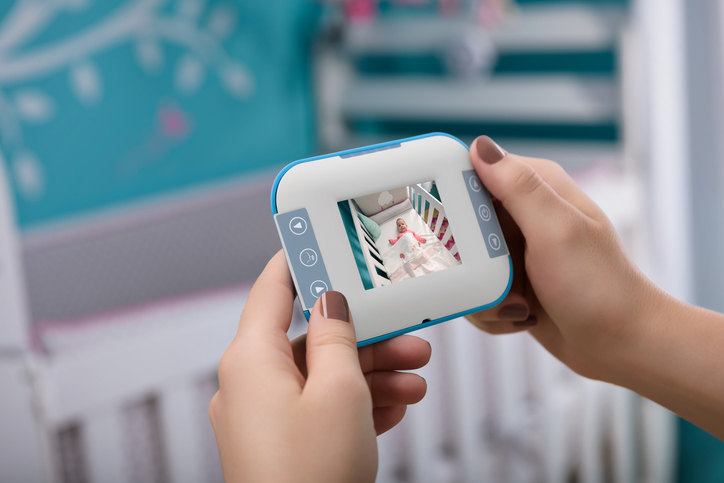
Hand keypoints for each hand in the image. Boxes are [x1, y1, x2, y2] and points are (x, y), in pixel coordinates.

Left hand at [209, 251, 430, 481]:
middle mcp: (250, 384)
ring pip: (322, 377)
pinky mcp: (281, 444)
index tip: (322, 239)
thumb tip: (330, 303)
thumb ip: (336, 338)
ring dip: (371, 374)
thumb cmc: (310, 476)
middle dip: (364, 336)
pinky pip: (320, 409)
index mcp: (250, 359)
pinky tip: (395, 406)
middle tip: (405, 333)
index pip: (272, 289)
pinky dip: (356, 404)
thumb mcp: (338, 392)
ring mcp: (264, 417)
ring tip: (415, 377)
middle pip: (310, 339)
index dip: (298, 260)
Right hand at [465, 136, 662, 380]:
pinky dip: (491, 309)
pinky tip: (519, 315)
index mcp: (535, 188)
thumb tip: (480, 146)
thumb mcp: (556, 230)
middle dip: (469, 260)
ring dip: (483, 292)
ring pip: (464, 263)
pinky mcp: (510, 281)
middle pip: (459, 224)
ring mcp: (515, 250)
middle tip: (498, 278)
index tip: (452, 229)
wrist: (620, 344)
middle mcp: (523, 214)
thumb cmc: (598, 287)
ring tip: (517, 303)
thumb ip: (518, 188)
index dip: (453, 198)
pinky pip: (476, 290)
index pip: (473, 172)